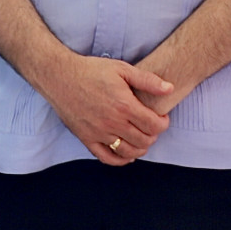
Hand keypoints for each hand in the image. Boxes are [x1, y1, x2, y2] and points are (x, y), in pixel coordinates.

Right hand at [40, 54, 172, 164]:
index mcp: (124, 105)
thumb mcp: (122, 69)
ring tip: (141, 138)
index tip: (161, 118)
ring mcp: (99, 133)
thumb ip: (148, 80)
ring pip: (128, 152)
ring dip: (140, 148)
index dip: (163, 123)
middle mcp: (113, 122)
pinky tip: (126, 154)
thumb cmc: (91, 70)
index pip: (154, 125)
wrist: (60, 77)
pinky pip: (107, 158)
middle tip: (151, 126)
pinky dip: (120, 160)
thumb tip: (169, 88)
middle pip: (144, 140)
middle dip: (153, 135)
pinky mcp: (86, 138)